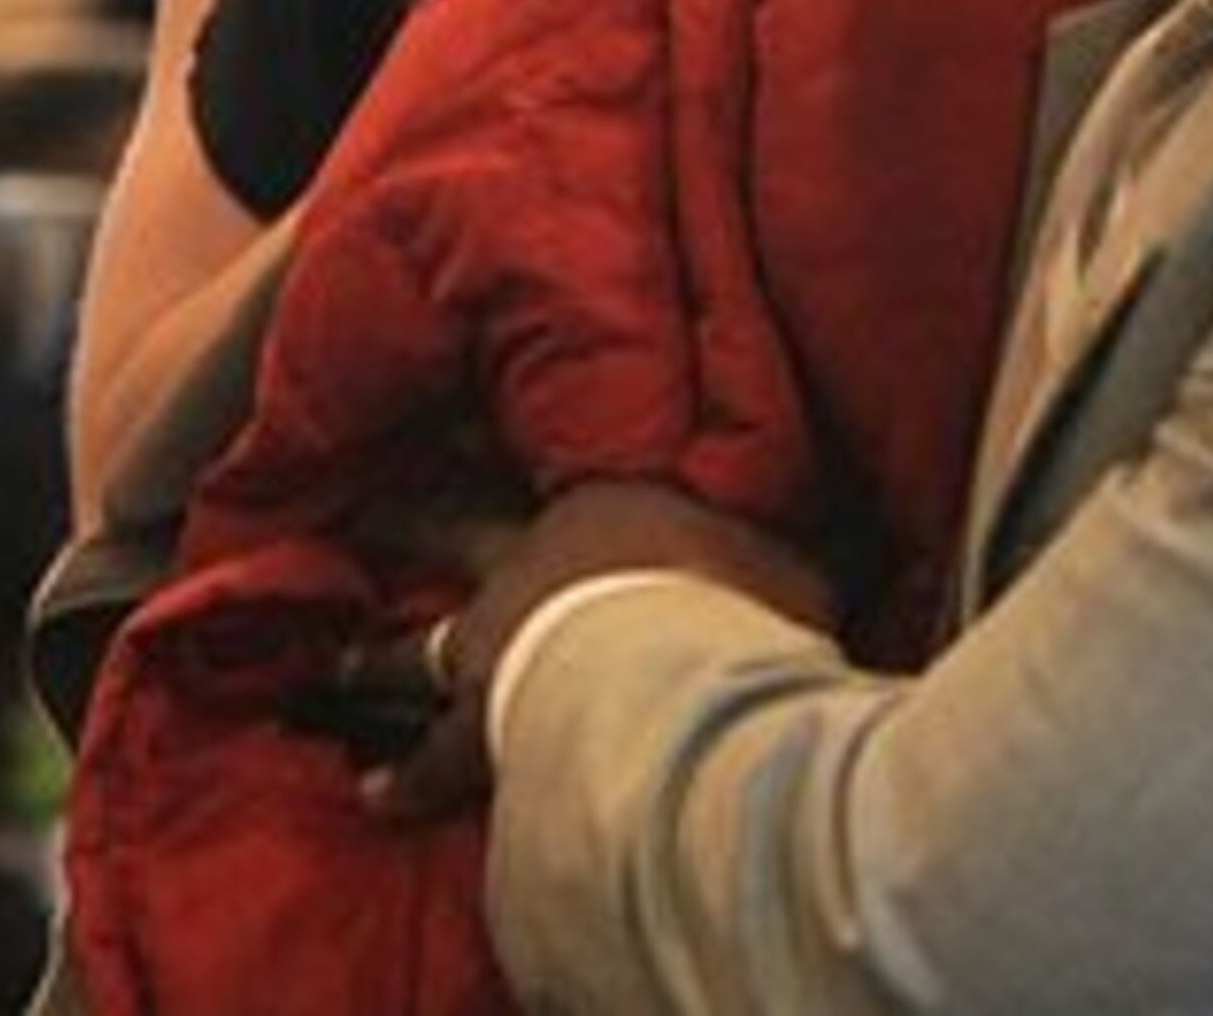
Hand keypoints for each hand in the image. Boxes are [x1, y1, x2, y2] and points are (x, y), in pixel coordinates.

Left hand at [347, 478, 837, 825]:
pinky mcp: (480, 728)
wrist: (671, 669)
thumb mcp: (805, 569)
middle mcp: (536, 564)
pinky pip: (430, 759)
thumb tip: (878, 535)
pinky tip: (374, 792)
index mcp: (608, 511)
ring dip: (377, 656)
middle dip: (418, 519)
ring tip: (333, 664)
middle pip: (460, 531)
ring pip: (418, 644)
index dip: (515, 442)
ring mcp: (497, 644)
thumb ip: (823, 554)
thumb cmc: (739, 607)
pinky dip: (403, 778)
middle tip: (368, 508)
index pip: (560, 463)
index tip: (468, 420)